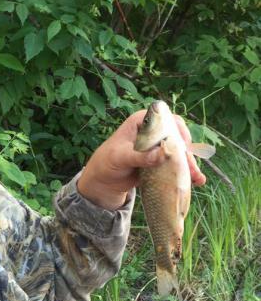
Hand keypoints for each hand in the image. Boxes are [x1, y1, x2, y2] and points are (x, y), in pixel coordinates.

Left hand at [77, 110, 206, 209]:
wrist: (102, 182)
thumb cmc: (106, 163)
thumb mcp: (121, 158)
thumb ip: (141, 156)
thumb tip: (164, 153)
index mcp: (141, 121)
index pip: (165, 119)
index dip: (177, 130)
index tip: (183, 145)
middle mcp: (152, 131)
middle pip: (176, 137)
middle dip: (187, 152)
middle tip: (191, 167)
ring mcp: (157, 147)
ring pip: (178, 152)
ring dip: (189, 165)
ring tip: (198, 179)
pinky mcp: (159, 162)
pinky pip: (175, 165)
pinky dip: (185, 173)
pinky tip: (197, 181)